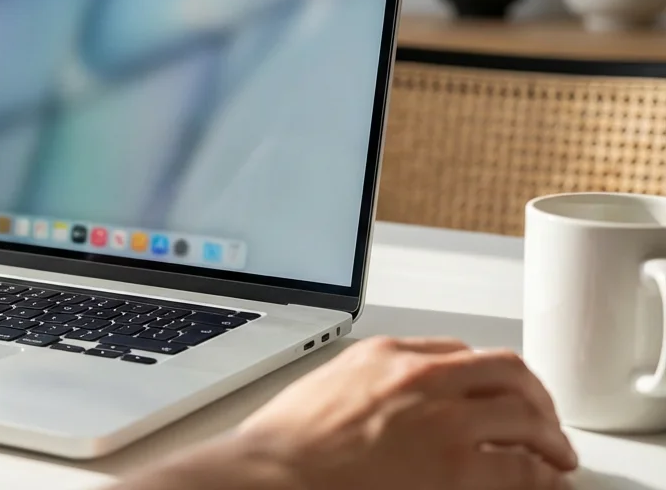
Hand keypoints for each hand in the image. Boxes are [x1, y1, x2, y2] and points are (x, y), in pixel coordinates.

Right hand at [124, 337, 576, 489]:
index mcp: (386, 354)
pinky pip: (521, 467)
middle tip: (544, 421)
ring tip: (556, 455)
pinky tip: (543, 481)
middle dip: (534, 397)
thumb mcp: (326, 386)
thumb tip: (387, 402)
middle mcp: (422, 378)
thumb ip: (366, 382)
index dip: (488, 376)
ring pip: (526, 414)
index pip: (459, 352)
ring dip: (549, 435)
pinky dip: (541, 474)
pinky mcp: (457, 468)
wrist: (272, 474)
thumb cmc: (285, 443)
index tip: (496, 393)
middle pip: (507, 371)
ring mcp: (444, 421)